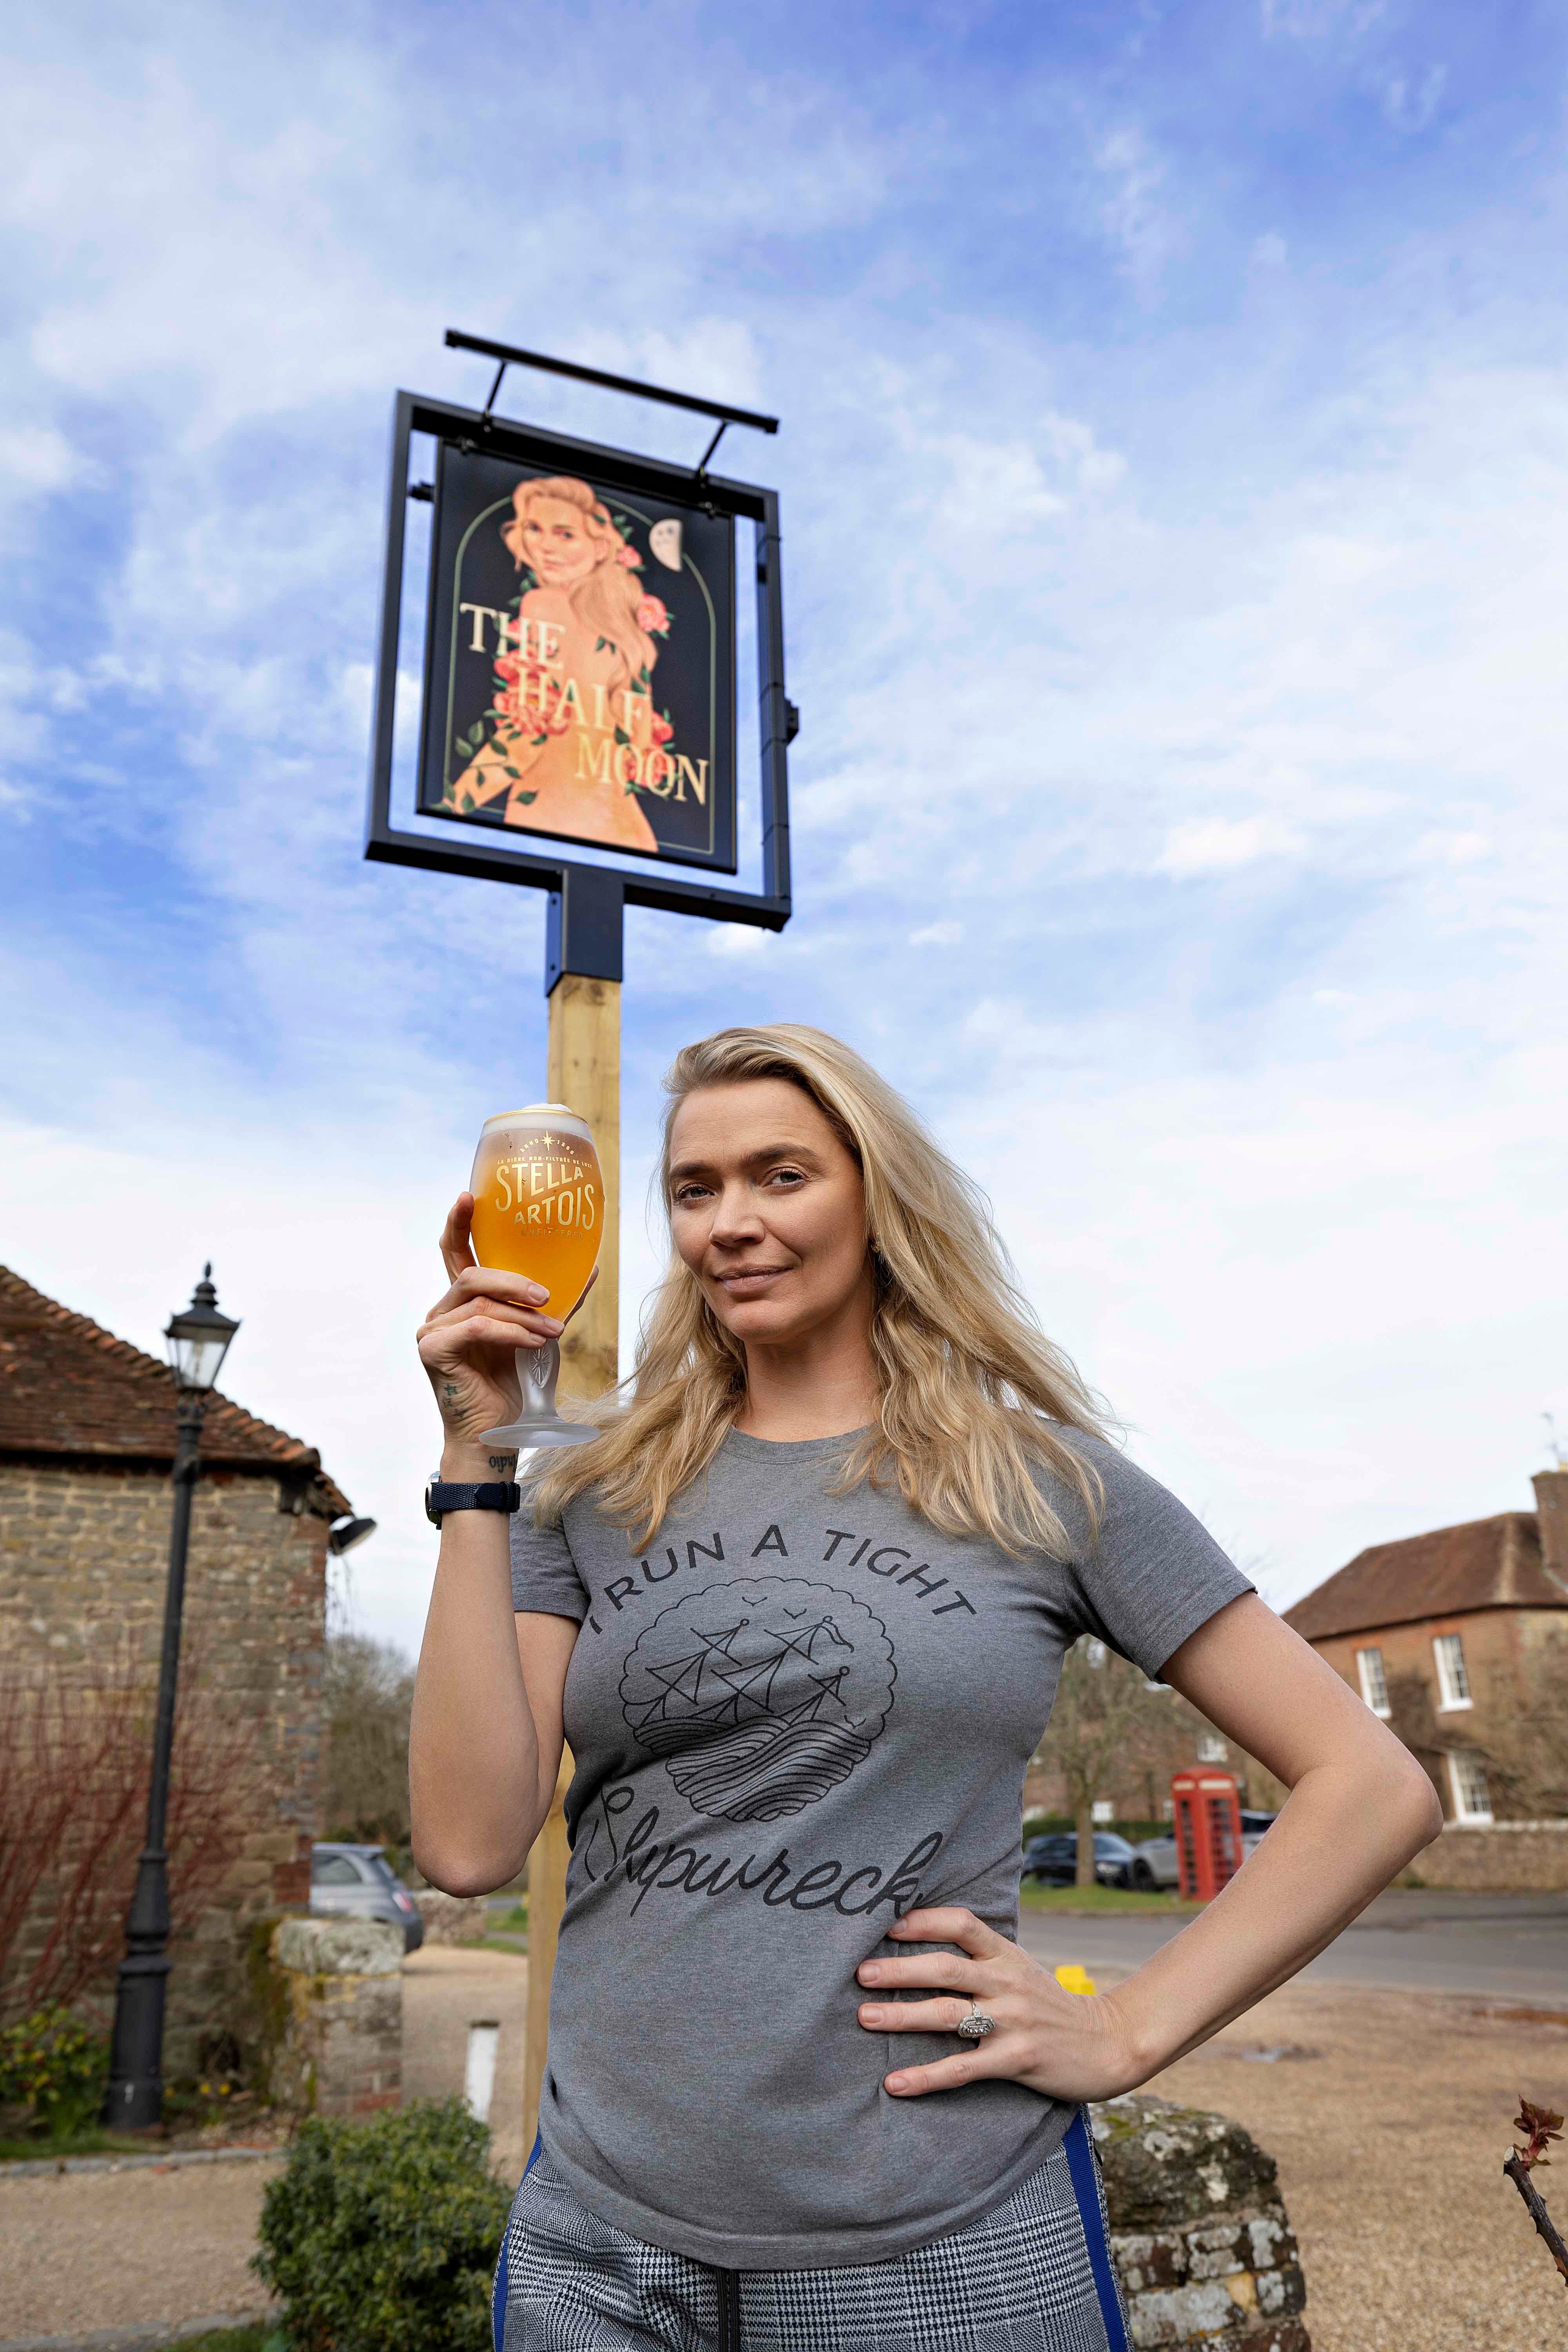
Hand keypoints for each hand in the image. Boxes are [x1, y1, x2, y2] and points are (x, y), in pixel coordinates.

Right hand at [418, 1193, 573, 1459]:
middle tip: (546, 1295)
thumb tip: (590, 1268)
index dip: (460, 1223)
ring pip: (480, 1302)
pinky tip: (535, 1344)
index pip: (456, 1253)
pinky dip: (512, 1333)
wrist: (500, 1434)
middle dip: (511, 1279)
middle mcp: (442, 1312)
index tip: (468, 1195)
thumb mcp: (539, 1333)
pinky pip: (478, 1327)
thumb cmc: (516, 1384)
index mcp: (462, 1303)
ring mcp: (431, 1330)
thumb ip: (555, 1301)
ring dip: (523, 1315)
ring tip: (553, 1331)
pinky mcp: (432, 1351)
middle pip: (471, 1274)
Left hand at [855, 1906, 1144, 2102]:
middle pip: (946, 1968)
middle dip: (899, 1969)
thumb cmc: (1050, 2004)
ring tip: (865, 2017)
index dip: (924, 1920)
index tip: (886, 1924)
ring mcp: (1012, 2021)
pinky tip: (896, 2083)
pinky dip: (926, 2076)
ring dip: (903, 2015)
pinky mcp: (1016, 2060)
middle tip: (859, 1973)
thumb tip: (924, 1947)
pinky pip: (963, 2068)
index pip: (963, 1924)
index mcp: (1007, 1955)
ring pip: (949, 2015)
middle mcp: (1007, 1983)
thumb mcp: (1020, 1969)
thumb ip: (982, 1958)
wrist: (1107, 2043)